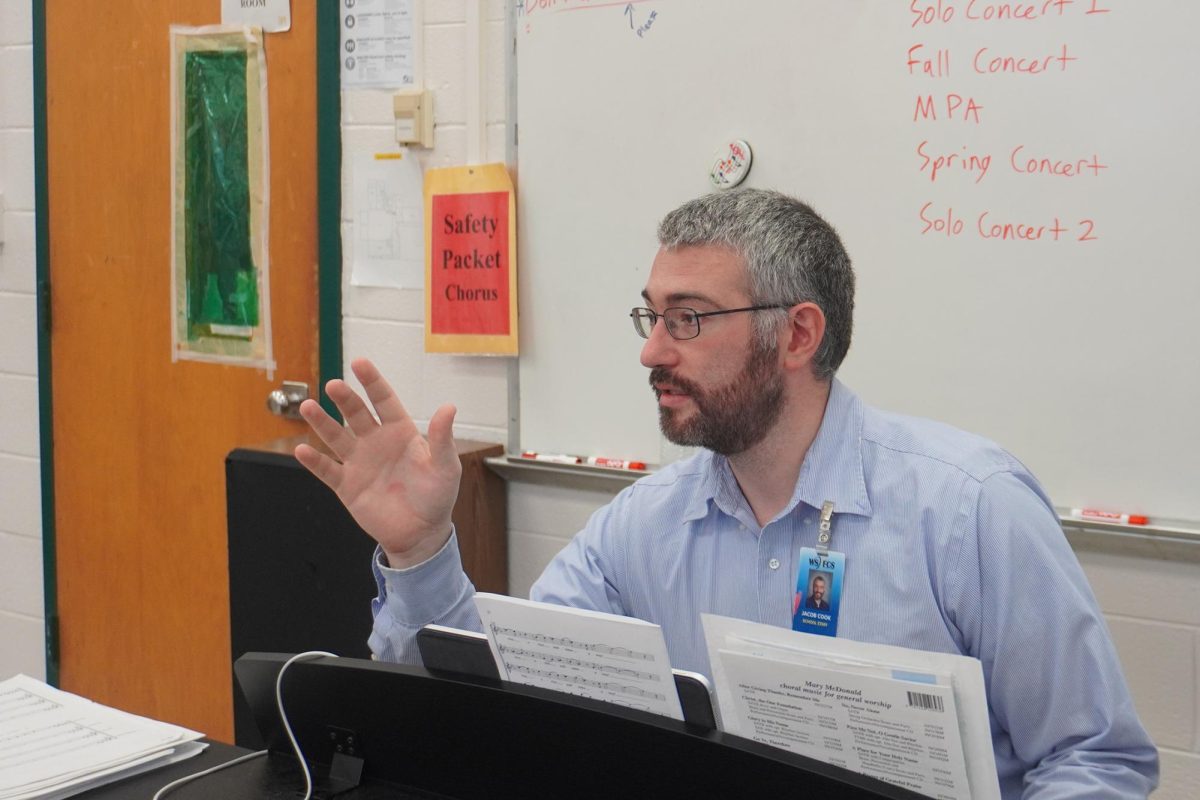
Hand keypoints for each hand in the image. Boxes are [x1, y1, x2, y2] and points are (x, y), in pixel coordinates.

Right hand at [294, 358, 461, 567]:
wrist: (421, 533)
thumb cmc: (436, 496)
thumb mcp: (445, 467)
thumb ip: (442, 438)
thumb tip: (449, 407)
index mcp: (400, 432)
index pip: (384, 401)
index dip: (372, 382)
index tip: (359, 363)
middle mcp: (376, 442)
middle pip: (356, 414)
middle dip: (345, 399)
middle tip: (334, 385)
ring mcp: (359, 462)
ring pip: (336, 437)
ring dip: (322, 423)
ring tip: (308, 407)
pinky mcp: (347, 486)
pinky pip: (327, 470)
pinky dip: (314, 461)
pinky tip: (302, 450)